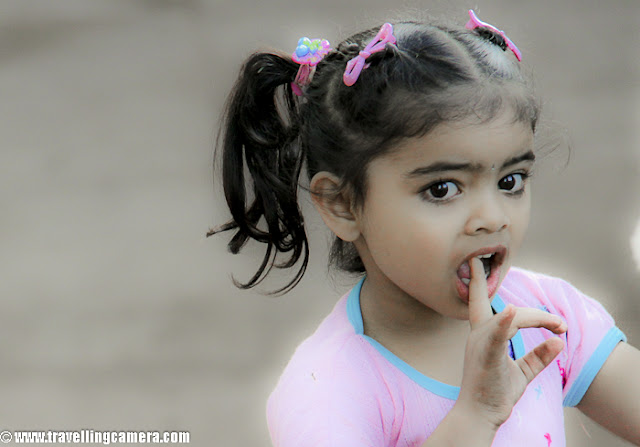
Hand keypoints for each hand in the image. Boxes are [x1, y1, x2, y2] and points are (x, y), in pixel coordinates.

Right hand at [456, 258, 566, 428]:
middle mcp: (479, 335)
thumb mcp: (522, 371)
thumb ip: (539, 355)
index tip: (475, 261)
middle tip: (560, 324)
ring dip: (538, 318)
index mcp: (483, 335)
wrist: (481, 414)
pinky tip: (510, 311)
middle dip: (525, 307)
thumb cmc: (495, 392)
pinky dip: (504, 322)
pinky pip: (496, 336)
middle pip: (504, 308)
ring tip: (560, 326)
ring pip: (511, 318)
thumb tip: (559, 341)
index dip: (478, 281)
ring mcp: (482, 344)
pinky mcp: (488, 356)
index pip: (478, 302)